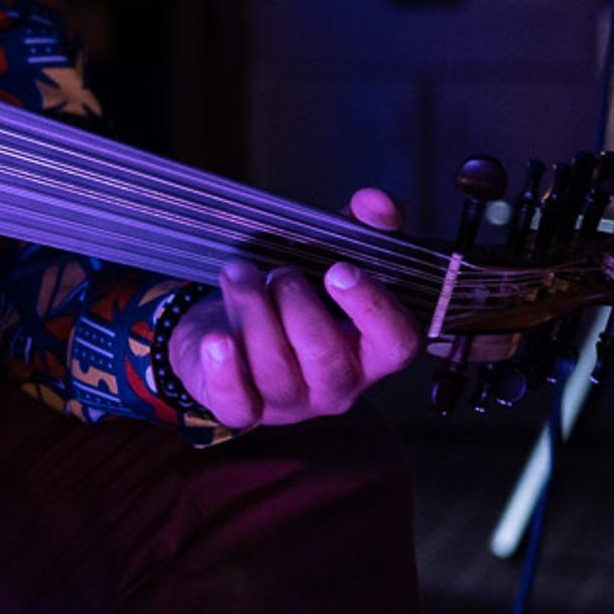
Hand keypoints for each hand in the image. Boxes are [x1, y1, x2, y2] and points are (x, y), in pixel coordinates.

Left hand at [168, 188, 421, 429]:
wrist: (226, 326)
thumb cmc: (290, 297)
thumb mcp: (328, 255)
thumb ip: (360, 227)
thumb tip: (377, 203)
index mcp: (370, 351)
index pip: (396, 342)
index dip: (373, 306)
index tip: (341, 269)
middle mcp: (336, 385)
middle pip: (326, 354)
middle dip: (296, 302)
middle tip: (279, 271)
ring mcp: (290, 403)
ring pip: (275, 368)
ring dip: (252, 309)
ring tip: (239, 274)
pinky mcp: (242, 411)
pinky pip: (237, 403)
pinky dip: (224, 368)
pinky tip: (217, 338)